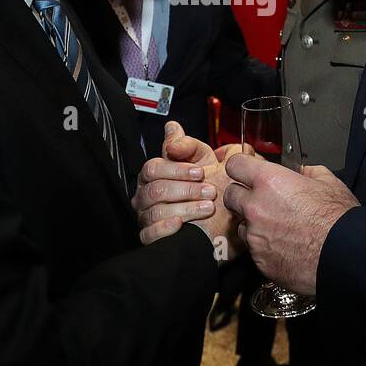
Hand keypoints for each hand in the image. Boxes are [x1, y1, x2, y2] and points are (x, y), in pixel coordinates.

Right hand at [132, 122, 238, 251]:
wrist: (220, 220)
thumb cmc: (208, 186)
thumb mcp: (203, 161)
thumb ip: (187, 144)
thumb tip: (172, 127)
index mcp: (154, 174)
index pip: (154, 168)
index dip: (177, 169)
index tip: (201, 172)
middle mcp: (145, 195)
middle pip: (155, 190)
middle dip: (185, 190)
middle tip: (210, 191)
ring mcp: (146, 216)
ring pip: (155, 212)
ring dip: (184, 209)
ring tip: (208, 208)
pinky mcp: (151, 237)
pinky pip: (148, 234)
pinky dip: (164, 229)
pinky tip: (180, 224)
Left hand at [223, 155, 358, 295]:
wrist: (346, 256)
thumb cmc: (339, 220)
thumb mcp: (328, 182)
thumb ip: (308, 172)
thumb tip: (301, 172)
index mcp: (269, 182)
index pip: (235, 165)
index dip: (241, 167)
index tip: (246, 172)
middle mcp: (255, 207)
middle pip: (230, 195)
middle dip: (242, 196)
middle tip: (260, 201)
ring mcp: (255, 236)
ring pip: (241, 225)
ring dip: (252, 224)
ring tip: (278, 229)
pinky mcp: (259, 260)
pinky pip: (254, 250)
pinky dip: (264, 247)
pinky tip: (284, 247)